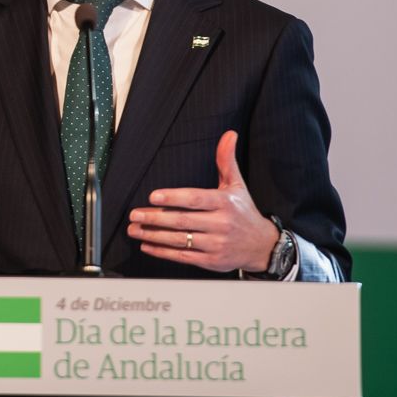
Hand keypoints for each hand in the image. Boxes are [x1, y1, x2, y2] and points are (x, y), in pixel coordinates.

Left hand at [126, 130, 279, 273]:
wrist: (262, 246)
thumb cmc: (243, 212)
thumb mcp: (237, 185)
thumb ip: (226, 160)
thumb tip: (229, 135)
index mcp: (224, 203)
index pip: (195, 199)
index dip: (173, 198)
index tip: (153, 197)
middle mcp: (220, 224)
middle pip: (182, 220)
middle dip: (155, 218)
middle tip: (134, 214)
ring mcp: (216, 244)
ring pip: (180, 240)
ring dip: (153, 235)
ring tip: (135, 229)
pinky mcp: (211, 261)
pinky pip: (183, 256)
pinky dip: (163, 252)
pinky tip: (147, 246)